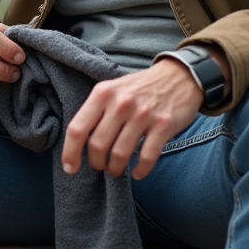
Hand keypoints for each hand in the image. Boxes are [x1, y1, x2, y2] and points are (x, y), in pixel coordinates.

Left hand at [61, 57, 205, 180]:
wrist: (178, 76)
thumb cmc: (140, 87)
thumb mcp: (113, 88)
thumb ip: (97, 110)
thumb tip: (79, 143)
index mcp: (103, 93)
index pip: (78, 128)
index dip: (70, 152)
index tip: (70, 168)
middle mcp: (121, 103)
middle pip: (97, 145)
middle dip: (96, 162)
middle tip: (100, 165)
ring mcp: (143, 114)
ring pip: (119, 154)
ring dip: (115, 168)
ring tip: (115, 169)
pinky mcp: (163, 125)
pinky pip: (146, 157)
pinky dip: (140, 170)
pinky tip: (137, 172)